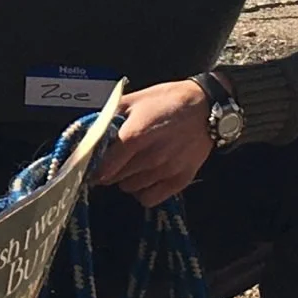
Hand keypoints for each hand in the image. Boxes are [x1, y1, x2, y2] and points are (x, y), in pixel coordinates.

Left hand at [94, 80, 215, 206]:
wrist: (206, 106)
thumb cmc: (169, 100)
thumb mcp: (136, 99)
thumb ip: (111, 114)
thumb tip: (91, 128)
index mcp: (135, 136)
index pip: (104, 165)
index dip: (93, 167)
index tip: (91, 165)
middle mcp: (149, 157)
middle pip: (114, 178)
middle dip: (109, 170)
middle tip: (114, 160)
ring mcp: (165, 171)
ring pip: (130, 188)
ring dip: (126, 179)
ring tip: (133, 165)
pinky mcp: (180, 180)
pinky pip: (150, 198)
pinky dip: (143, 191)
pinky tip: (145, 178)